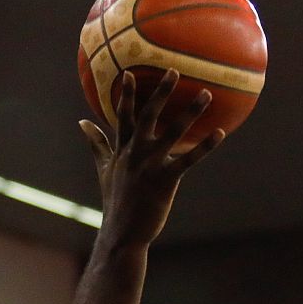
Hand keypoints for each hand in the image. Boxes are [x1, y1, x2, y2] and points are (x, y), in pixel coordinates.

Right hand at [80, 69, 224, 248]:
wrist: (122, 233)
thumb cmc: (116, 201)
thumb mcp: (104, 170)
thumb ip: (97, 144)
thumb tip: (82, 122)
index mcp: (122, 150)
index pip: (122, 116)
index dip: (126, 94)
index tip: (130, 72)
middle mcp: (135, 153)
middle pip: (147, 116)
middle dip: (160, 92)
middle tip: (174, 70)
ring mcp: (150, 166)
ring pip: (172, 133)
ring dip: (190, 112)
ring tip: (206, 94)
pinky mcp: (165, 180)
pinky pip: (188, 160)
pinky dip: (205, 146)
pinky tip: (220, 133)